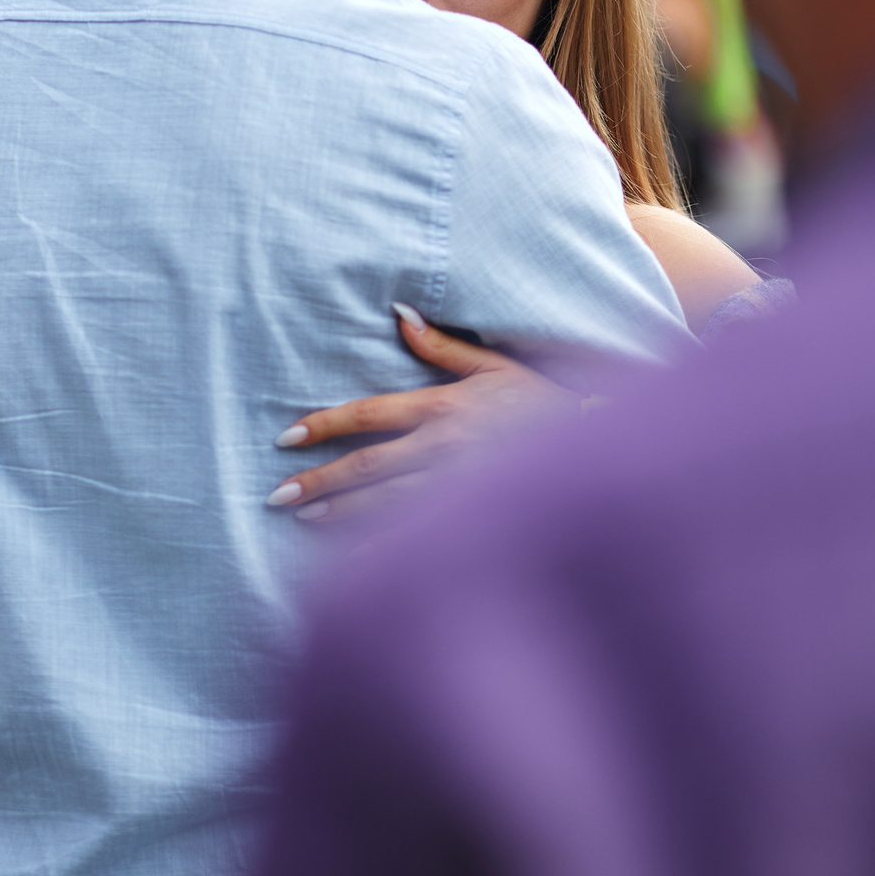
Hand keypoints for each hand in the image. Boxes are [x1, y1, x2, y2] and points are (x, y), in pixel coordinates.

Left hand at [266, 305, 575, 526]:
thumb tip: (398, 313)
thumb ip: (442, 346)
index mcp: (443, 408)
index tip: (287, 438)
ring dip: (340, 514)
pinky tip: (354, 562)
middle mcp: (444, 449)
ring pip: (386, 505)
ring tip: (302, 520)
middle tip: (276, 495)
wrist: (598, 446)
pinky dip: (384, 551)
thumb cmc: (545, 401)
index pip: (368, 415)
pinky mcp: (475, 519)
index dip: (324, 425)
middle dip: (318, 481)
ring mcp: (459, 489)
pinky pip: (421, 539)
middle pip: (366, 466)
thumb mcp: (495, 365)